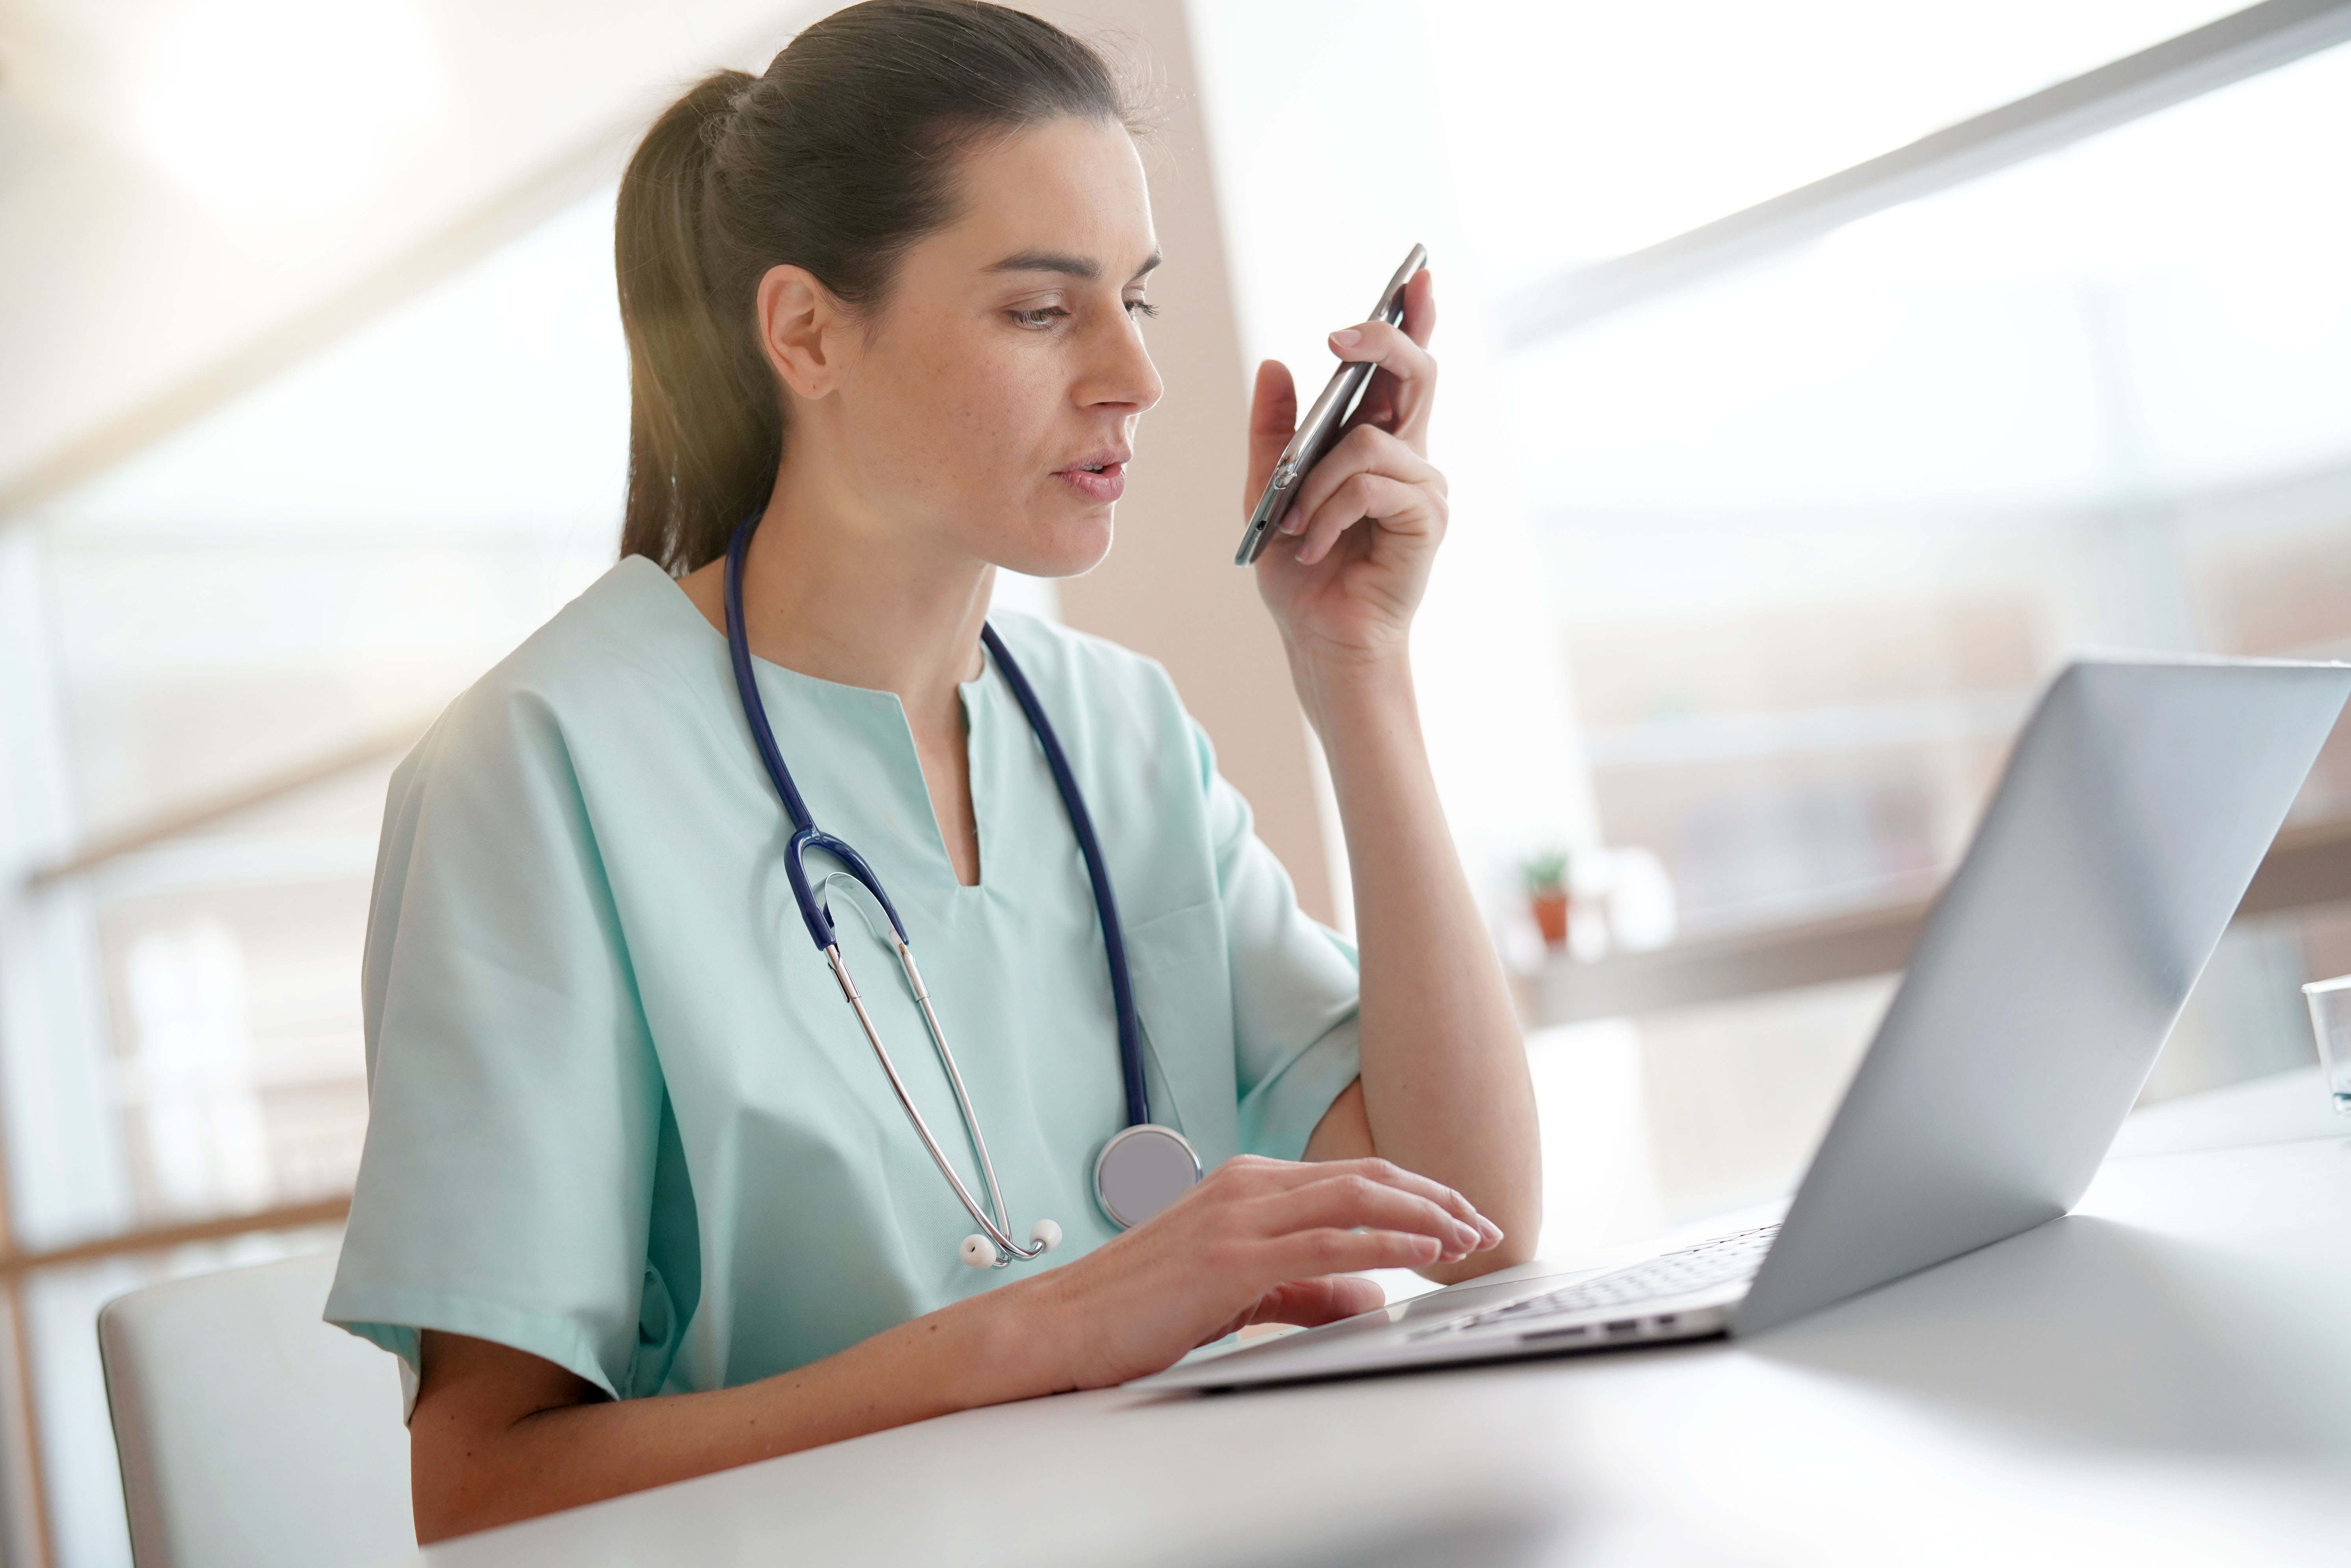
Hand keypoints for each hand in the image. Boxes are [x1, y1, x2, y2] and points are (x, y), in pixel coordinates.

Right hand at [1016, 1153, 1501, 1390]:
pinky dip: (1387, 1242)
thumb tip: (1371, 1296)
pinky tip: (1425, 1253)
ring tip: (1469, 1237)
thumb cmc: (1139, 1307)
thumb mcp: (1239, 1289)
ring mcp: (1239, 1216)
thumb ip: (1306, 1289)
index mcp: (1247, 1183)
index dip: (1414, 1192)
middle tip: (1482, 1223)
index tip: (1459, 1216)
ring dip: (1424, 1216)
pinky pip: (1328, 1243)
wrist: (1063, 1325)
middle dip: (1434, 1197)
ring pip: (1355, 1198)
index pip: (1350, 1176)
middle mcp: (1247, 1185)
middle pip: (1365, 1176)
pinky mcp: (1231, 1259)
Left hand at [1246, 268, 1445, 671]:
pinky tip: (1316, 542)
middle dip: (1383, 342)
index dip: (1414, 318)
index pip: (1403, 369)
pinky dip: (1330, 510)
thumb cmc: (1301, 568)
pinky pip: (1370, 484)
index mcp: (1377, 441)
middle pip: (1416, 374)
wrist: (1320, 637)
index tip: (1416, 274)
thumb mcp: (1267, 488)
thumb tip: (1275, 363)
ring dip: (1318, 480)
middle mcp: (1410, 456)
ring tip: (1297, 522)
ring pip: (1371, 442)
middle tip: (1341, 335)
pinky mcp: (1426, 519)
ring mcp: (1424, 487)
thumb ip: (1275, 431)